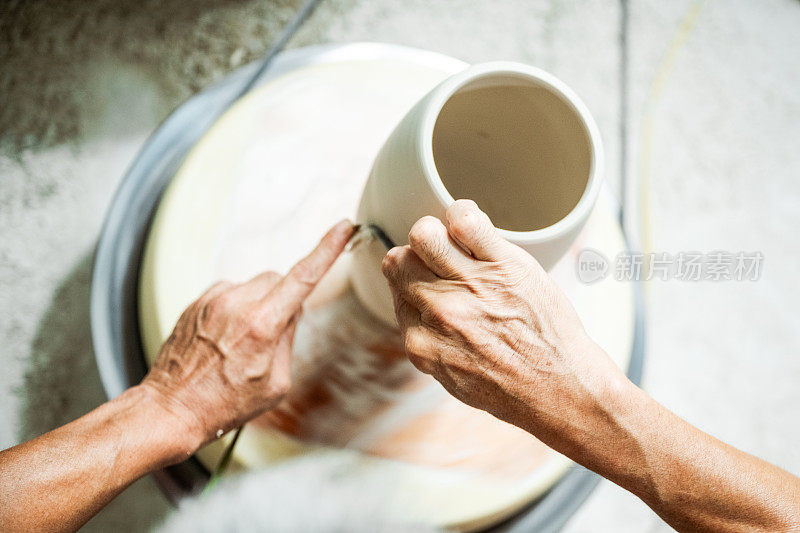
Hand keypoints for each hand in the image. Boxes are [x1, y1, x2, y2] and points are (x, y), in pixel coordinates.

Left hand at [141, 220, 354, 450]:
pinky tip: (224, 339)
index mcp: (261, 326)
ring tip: (241, 343)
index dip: (327, 249)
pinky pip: (229, 293)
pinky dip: (236, 309)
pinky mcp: (197, 302)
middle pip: (277, 278)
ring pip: (253, 285)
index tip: (343, 228)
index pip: (303, 277)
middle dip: (284, 297)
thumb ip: (288, 340)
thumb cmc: (224, 403)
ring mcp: (212, 300)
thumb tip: (292, 311)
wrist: (171, 408)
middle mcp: (235, 304)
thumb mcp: (275, 383)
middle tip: (274, 333)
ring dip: (258, 304)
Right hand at [381, 200, 627, 450]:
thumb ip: (428, 342)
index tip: (429, 281)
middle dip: (417, 258)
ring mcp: (471, 286)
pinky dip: (463, 214)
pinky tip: (473, 227)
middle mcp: (439, 311)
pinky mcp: (504, 265)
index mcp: (421, 341)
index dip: (412, 281)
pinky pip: (465, 220)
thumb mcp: (452, 378)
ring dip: (436, 234)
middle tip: (443, 263)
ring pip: (424, 234)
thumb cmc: (513, 387)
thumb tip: (415, 309)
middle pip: (400, 260)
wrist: (562, 388)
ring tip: (455, 243)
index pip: (394, 290)